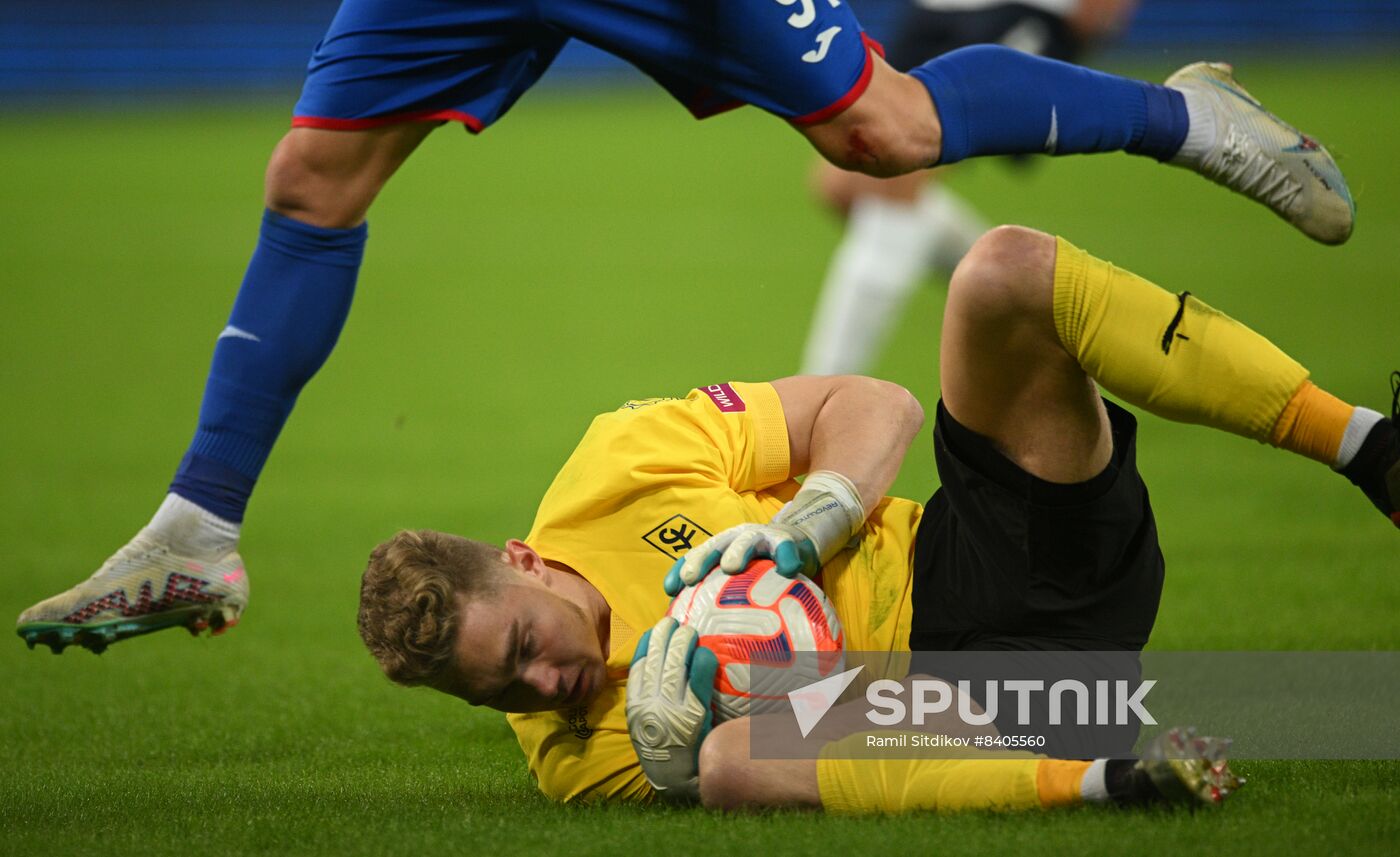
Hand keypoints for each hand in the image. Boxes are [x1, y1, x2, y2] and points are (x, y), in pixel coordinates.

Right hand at [625, 617, 718, 802]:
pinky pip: (696, 682)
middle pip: (655, 660)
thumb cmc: (663, 748)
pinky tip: (706, 653)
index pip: (637, 666)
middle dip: (664, 636)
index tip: (653, 631)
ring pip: (674, 665)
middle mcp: (649, 704)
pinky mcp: (691, 716)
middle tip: (675, 623)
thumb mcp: (643, 724)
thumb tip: (656, 669)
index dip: (645, 644)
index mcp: (635, 706)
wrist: (675, 781)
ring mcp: (669, 709)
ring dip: (683, 642)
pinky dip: (701, 664)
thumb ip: (647, 699)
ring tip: (690, 631)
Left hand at [662, 470, 866, 596]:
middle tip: (692, 579)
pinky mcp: (787, 540)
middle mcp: (736, 539)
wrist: (797, 543)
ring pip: (746, 541)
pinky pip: (786, 548)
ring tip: (730, 567)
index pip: (695, 558)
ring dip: (737, 551)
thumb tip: (704, 638)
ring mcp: (761, 537)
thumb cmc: (762, 570)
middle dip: (701, 560)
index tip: (669, 590)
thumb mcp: (742, 582)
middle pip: (714, 546)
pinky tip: (787, 570)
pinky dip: (785, 557)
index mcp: (720, 549)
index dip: (680, 571)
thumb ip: (725, 600)